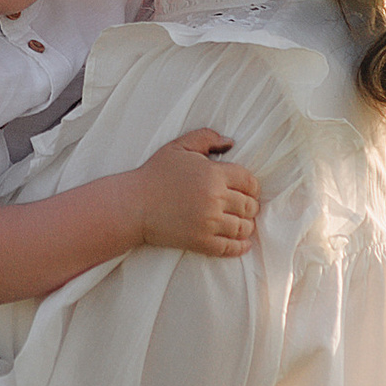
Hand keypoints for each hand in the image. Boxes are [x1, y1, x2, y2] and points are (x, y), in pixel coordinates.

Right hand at [128, 129, 262, 259]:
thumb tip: (231, 143)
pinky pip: (229, 247)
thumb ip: (207, 137)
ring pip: (243, 227)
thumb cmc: (155, 173)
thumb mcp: (179, 146)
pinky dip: (240, 247)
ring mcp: (209, 223)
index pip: (249, 182)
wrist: (133, 205)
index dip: (252, 187)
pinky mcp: (200, 242)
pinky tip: (243, 243)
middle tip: (246, 207)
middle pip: (249, 206)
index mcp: (214, 174)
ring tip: (243, 223)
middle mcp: (215, 199)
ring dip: (247, 226)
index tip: (248, 190)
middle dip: (251, 207)